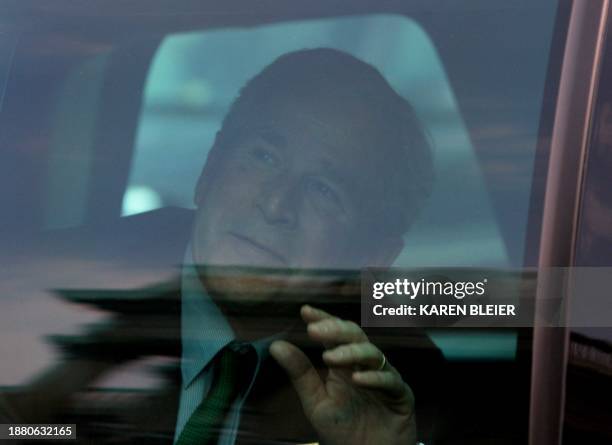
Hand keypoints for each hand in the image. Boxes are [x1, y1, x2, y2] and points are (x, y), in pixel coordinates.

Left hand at [270, 305, 415, 444]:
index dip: (323, 320)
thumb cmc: (342, 432)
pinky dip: (375, 377)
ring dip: (351, 352)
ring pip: (373, 353)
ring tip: (331, 358)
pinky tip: (358, 379)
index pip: (335, 335)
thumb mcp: (315, 402)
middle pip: (355, 336)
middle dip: (336, 330)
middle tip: (315, 330)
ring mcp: (384, 378)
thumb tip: (276, 345)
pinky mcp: (401, 396)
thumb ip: (300, 374)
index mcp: (344, 364)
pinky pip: (391, 380)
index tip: (306, 311)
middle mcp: (365, 365)